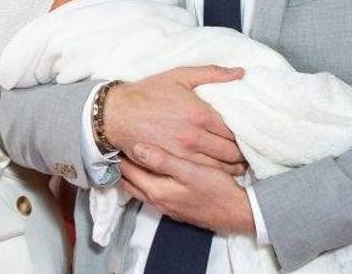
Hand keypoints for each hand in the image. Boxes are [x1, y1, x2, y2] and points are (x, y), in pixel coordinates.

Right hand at [104, 65, 245, 174]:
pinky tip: (219, 173)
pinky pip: (200, 174)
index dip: (245, 136)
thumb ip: (212, 73)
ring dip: (233, 168)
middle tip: (249, 154)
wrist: (117, 114)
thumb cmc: (148, 93)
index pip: (233, 131)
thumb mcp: (180, 76)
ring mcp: (183, 153)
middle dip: (243, 155)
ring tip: (240, 167)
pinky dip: (214, 175)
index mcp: (200, 114)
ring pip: (219, 167)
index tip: (250, 136)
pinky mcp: (172, 165)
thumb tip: (240, 73)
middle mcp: (194, 137)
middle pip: (230, 152)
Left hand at [119, 143, 255, 235]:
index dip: (120, 154)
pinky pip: (151, 190)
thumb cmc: (215, 190)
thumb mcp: (190, 171)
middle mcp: (157, 200)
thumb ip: (163, 160)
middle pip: (129, 181)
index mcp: (156, 190)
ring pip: (140, 186)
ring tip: (130, 153)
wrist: (237, 213)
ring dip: (133, 172)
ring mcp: (165, 205)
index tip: (115, 136)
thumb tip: (136, 147)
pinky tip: (152, 168)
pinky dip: (145, 178)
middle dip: (122, 164)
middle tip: (117, 143)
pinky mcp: (175, 206)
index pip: (128, 171)